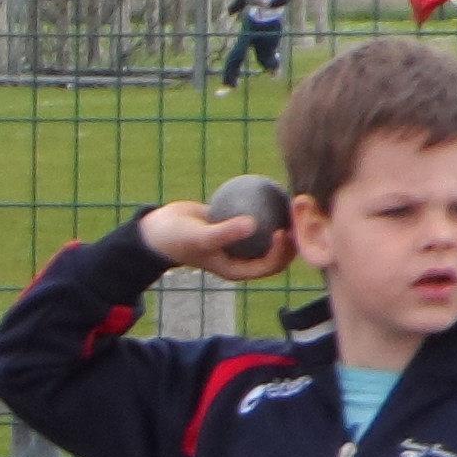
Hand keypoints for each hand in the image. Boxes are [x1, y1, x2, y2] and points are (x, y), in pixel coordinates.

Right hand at [138, 198, 293, 280]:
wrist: (160, 227)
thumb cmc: (177, 237)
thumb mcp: (199, 236)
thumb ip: (225, 232)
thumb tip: (253, 224)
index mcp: (238, 269)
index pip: (269, 266)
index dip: (281, 252)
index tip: (280, 230)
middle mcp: (244, 257)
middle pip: (279, 251)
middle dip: (292, 237)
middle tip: (296, 217)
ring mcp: (243, 241)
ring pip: (272, 232)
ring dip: (284, 219)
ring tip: (293, 201)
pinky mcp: (240, 224)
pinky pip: (260, 215)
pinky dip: (268, 205)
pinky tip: (276, 187)